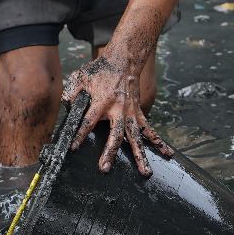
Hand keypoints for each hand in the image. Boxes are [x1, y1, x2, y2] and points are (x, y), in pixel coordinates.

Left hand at [63, 55, 172, 176]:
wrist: (124, 61)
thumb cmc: (100, 70)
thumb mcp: (81, 77)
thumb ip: (71, 92)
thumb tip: (66, 106)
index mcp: (102, 101)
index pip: (88, 121)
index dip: (80, 134)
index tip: (74, 147)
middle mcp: (118, 109)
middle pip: (115, 135)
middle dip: (110, 153)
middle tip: (105, 168)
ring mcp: (131, 113)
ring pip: (136, 137)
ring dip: (140, 156)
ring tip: (145, 173)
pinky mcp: (139, 113)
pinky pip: (149, 130)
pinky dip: (159, 142)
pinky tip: (167, 154)